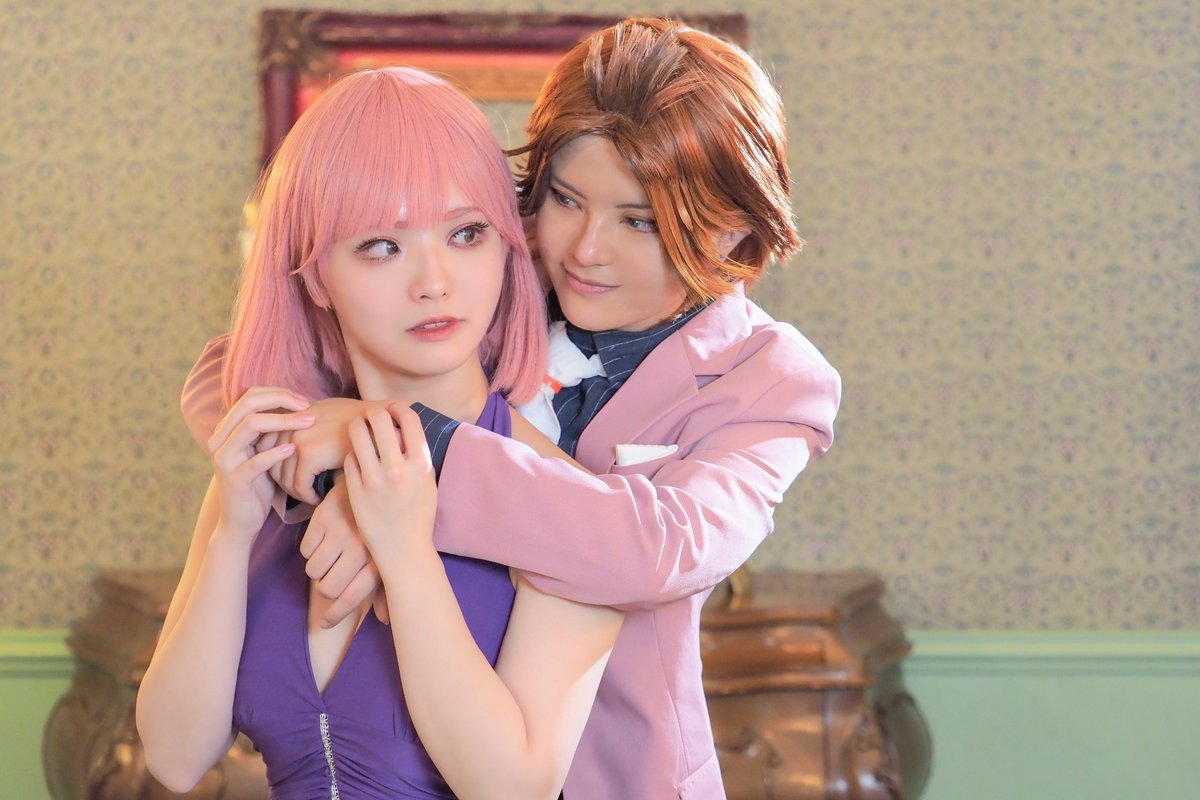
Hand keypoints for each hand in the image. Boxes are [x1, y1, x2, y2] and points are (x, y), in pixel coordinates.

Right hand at [209, 387, 313, 537]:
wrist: (241, 521)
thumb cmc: (258, 483)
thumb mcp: (263, 452)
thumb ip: (271, 431)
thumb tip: (301, 405)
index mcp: (226, 429)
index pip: (249, 396)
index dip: (278, 393)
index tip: (304, 400)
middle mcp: (220, 439)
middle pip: (248, 404)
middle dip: (281, 400)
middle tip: (307, 406)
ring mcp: (224, 459)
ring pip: (250, 425)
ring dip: (283, 421)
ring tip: (308, 422)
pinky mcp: (234, 479)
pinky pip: (255, 461)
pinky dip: (276, 453)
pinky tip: (294, 449)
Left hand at [265, 397, 389, 504]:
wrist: (381, 421)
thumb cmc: (359, 422)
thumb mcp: (327, 416)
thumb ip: (305, 426)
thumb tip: (292, 445)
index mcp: (290, 415)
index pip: (266, 447)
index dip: (277, 466)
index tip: (294, 478)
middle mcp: (289, 425)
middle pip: (271, 464)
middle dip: (284, 483)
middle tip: (302, 492)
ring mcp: (298, 439)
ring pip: (283, 478)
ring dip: (296, 492)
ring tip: (311, 496)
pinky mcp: (310, 454)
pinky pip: (299, 485)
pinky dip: (308, 496)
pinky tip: (319, 497)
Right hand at [299, 477, 390, 625]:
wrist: (374, 481)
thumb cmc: (382, 525)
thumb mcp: (389, 554)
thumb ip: (386, 587)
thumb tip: (384, 619)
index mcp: (379, 558)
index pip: (353, 597)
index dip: (336, 615)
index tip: (325, 624)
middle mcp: (360, 547)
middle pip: (327, 589)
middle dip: (326, 589)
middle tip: (331, 579)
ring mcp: (340, 532)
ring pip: (313, 571)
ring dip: (318, 570)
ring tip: (329, 558)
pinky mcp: (322, 518)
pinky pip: (305, 551)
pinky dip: (310, 550)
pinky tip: (323, 540)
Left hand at [342, 403, 436, 575]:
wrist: (404, 550)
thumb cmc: (418, 514)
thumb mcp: (428, 480)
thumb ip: (417, 453)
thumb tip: (403, 424)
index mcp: (421, 463)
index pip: (408, 417)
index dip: (398, 408)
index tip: (393, 411)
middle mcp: (398, 468)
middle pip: (379, 418)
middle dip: (373, 413)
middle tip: (371, 417)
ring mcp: (374, 479)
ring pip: (357, 434)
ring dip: (357, 427)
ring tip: (358, 431)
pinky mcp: (355, 490)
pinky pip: (348, 458)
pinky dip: (352, 455)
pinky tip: (357, 460)